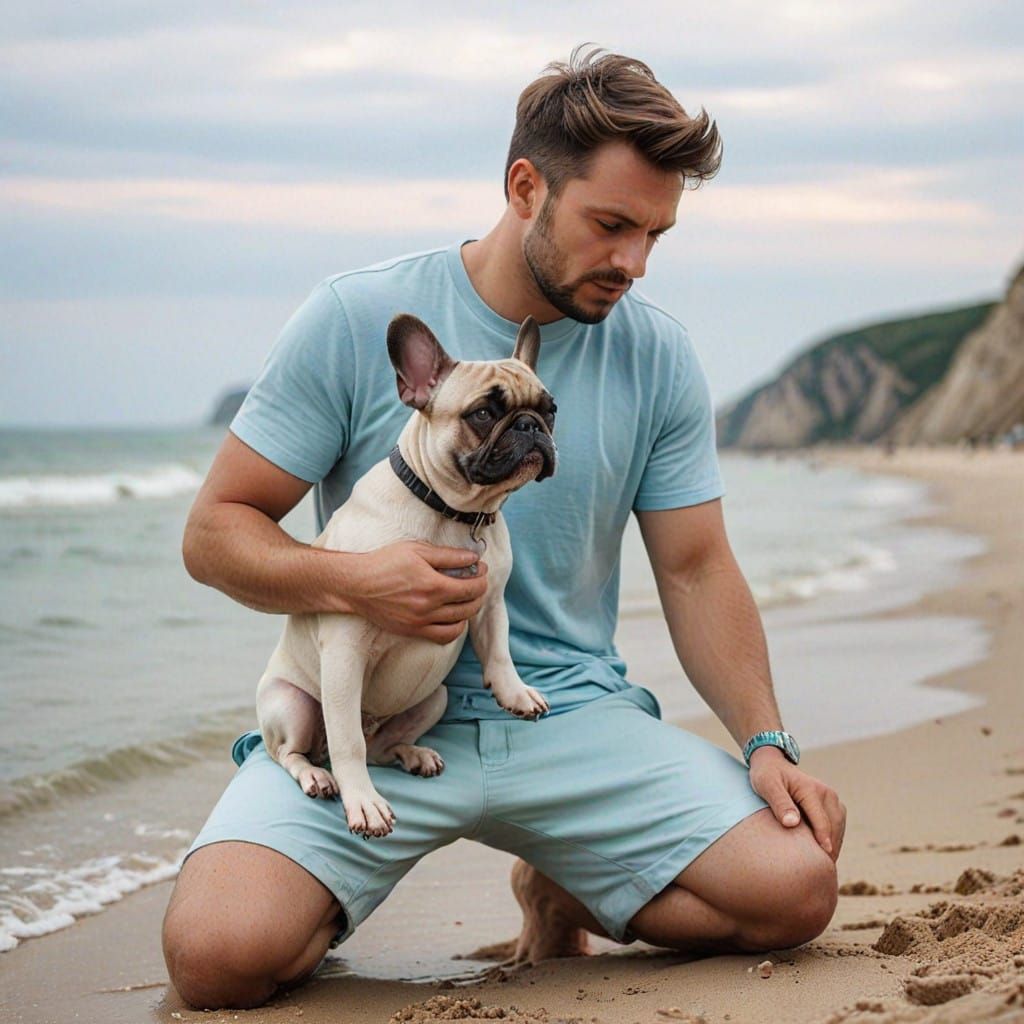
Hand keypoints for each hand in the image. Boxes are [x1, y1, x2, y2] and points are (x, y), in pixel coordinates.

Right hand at [341, 541, 488, 643]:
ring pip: (459, 623)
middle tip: (476, 581)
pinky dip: (455, 628)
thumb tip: (473, 557)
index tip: (480, 569)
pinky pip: (443, 637)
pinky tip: (453, 616)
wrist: (356, 585)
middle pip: (469, 606)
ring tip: (466, 598)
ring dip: (469, 610)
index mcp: (432, 586)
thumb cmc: (384, 563)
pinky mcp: (412, 631)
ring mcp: (420, 623)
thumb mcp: (417, 550)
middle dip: (479, 593)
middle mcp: (428, 608)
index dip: (482, 578)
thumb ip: (448, 555)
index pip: (471, 588)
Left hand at [747, 747, 845, 860]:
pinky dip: (832, 839)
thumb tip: (792, 824)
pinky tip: (822, 852)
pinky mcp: (831, 804)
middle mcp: (827, 793)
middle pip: (835, 828)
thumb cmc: (766, 775)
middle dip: (831, 849)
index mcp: (812, 790)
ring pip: (839, 828)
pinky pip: (837, 825)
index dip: (824, 845)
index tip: (824, 865)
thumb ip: (779, 803)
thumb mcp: (767, 786)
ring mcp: (831, 798)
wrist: (772, 763)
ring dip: (834, 845)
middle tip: (823, 873)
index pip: (822, 823)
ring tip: (823, 866)